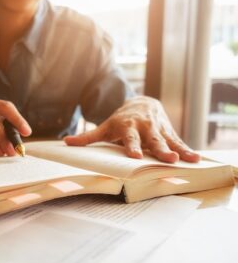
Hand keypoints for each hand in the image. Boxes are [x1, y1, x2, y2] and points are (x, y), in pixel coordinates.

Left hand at [64, 96, 200, 162]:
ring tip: (183, 159)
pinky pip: (178, 142)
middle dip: (159, 149)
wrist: (142, 103)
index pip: (129, 138)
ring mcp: (158, 130)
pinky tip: (196, 159)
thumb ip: (87, 137)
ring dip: (175, 150)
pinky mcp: (169, 132)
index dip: (131, 146)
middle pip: (152, 140)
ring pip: (167, 141)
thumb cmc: (120, 120)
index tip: (134, 156)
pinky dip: (186, 150)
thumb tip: (66, 143)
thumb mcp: (105, 127)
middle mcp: (145, 127)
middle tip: (166, 158)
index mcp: (128, 127)